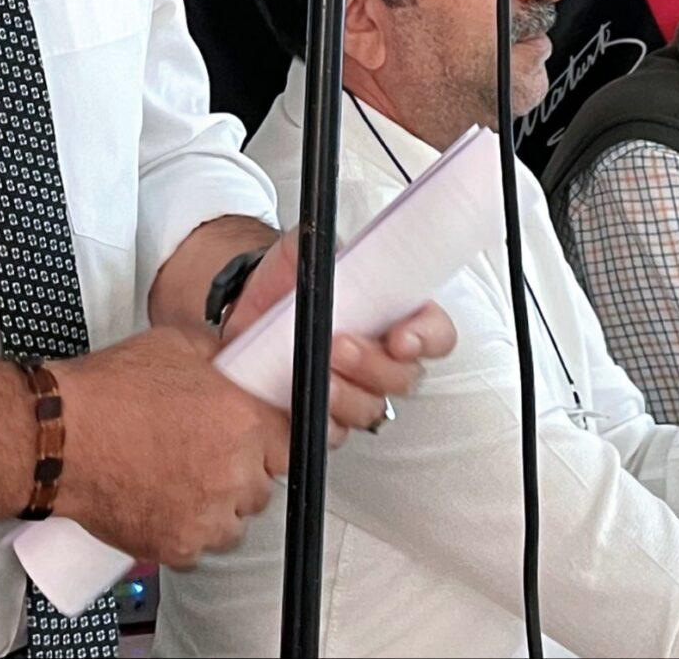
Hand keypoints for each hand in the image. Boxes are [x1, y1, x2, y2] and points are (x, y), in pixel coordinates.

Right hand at [55, 327, 287, 567]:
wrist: (59, 437)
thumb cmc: (108, 392)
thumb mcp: (174, 345)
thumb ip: (217, 356)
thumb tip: (235, 362)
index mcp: (243, 420)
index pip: (293, 442)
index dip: (275, 439)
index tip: (262, 440)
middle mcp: (233, 472)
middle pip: (263, 485)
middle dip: (241, 472)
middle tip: (205, 456)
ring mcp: (207, 515)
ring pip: (235, 521)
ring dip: (218, 507)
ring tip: (182, 483)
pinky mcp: (178, 546)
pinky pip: (201, 547)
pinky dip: (187, 531)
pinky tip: (163, 505)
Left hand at [224, 231, 457, 442]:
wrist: (242, 307)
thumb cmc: (285, 281)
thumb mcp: (305, 251)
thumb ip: (330, 246)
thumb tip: (344, 249)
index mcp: (393, 315)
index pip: (435, 332)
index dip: (428, 338)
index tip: (402, 338)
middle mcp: (381, 358)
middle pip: (405, 377)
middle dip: (375, 364)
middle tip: (341, 344)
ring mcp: (354, 390)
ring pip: (372, 407)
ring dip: (346, 393)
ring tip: (317, 370)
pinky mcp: (322, 415)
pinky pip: (333, 432)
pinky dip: (319, 418)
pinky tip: (301, 400)